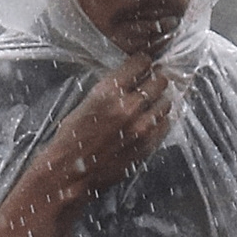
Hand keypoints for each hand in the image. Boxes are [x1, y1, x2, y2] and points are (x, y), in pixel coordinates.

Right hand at [42, 53, 172, 196]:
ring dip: (160, 100)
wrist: (70, 173)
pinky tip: (151, 121)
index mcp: (108, 91)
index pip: (142, 62)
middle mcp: (128, 106)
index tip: (144, 66)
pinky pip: (166, 124)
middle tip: (151, 83)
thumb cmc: (71, 138)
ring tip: (151, 103)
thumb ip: (112, 89)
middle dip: (156, 79)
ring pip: (166, 101)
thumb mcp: (86, 102)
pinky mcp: (147, 145)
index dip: (144, 63)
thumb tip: (133, 78)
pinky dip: (161, 120)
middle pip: (160, 80)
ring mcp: (141, 127)